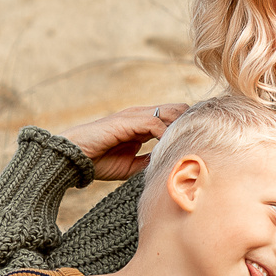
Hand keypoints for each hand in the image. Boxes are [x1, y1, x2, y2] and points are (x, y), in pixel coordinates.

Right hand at [59, 102, 188, 181]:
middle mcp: (140, 116)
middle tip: (202, 141)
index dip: (187, 128)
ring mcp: (134, 116)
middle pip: (177, 110)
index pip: (173, 119)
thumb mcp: (131, 165)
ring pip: (170, 113)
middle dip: (190, 124)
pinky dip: (166, 135)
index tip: (201, 143)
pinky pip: (155, 124)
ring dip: (182, 128)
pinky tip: (172, 149)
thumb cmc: (98, 161)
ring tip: (191, 144)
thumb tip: (169, 164)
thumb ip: (150, 160)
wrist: (73, 157)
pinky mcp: (127, 121)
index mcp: (142, 125)